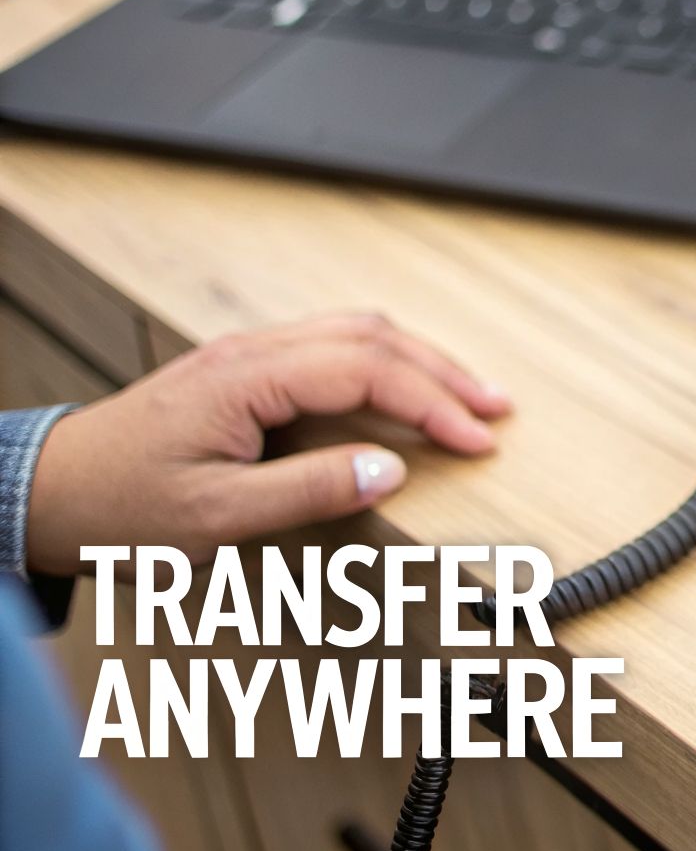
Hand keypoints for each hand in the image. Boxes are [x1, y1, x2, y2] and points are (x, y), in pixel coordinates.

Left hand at [25, 314, 511, 574]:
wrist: (46, 492)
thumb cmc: (117, 506)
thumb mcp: (216, 517)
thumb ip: (309, 490)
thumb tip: (389, 469)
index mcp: (245, 378)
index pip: (367, 372)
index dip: (432, 404)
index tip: (478, 439)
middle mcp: (249, 352)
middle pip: (373, 338)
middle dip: (444, 373)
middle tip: (496, 409)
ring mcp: (245, 355)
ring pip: (356, 332)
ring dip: (419, 361)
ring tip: (467, 394)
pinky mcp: (243, 371)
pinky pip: (331, 345)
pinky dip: (384, 362)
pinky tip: (404, 385)